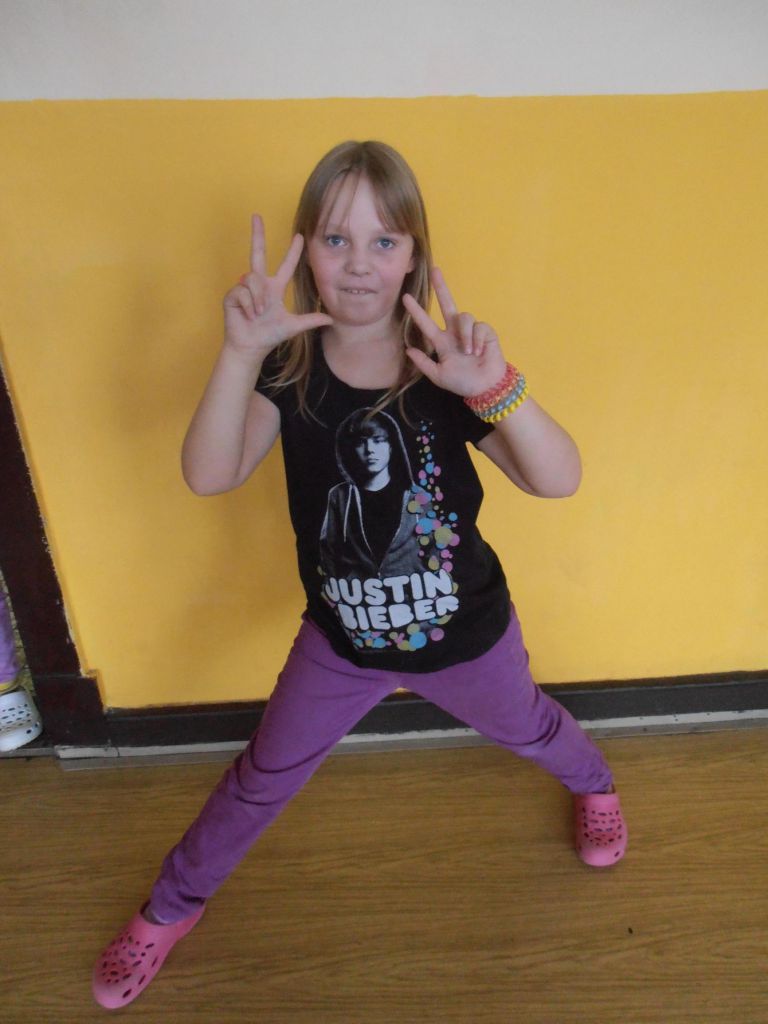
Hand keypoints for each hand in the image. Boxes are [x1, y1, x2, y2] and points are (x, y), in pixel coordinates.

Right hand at [222, 214, 332, 357]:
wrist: (251, 347)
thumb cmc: (269, 335)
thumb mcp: (293, 326)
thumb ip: (311, 320)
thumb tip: (331, 319)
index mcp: (275, 288)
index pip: (286, 266)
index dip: (293, 252)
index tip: (299, 236)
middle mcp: (260, 283)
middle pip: (259, 253)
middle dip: (257, 234)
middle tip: (256, 215)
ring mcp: (244, 287)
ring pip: (253, 279)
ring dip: (259, 298)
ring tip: (259, 314)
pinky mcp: (232, 295)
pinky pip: (242, 291)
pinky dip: (248, 305)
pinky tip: (249, 315)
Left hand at [402, 268, 507, 397]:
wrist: (485, 388)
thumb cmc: (462, 382)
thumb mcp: (439, 376)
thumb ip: (424, 364)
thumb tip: (408, 350)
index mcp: (442, 342)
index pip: (426, 323)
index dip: (416, 311)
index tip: (405, 298)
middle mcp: (455, 332)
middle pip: (447, 304)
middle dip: (441, 287)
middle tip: (434, 270)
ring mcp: (471, 330)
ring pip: (464, 317)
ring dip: (465, 335)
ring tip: (469, 353)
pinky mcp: (485, 331)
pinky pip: (479, 327)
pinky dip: (477, 340)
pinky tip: (479, 352)